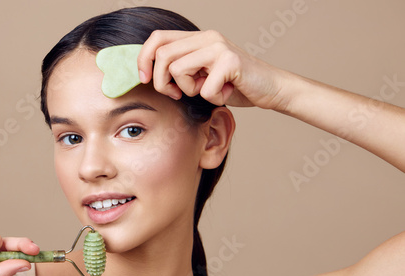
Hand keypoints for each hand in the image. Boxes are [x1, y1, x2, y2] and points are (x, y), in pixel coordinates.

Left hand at [138, 30, 294, 110]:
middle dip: (162, 82)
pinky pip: (204, 89)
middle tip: (178, 94)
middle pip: (162, 55)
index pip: (157, 38)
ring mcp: (218, 47)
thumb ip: (181, 70)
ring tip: (208, 91)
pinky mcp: (230, 61)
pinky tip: (227, 93)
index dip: (144, 59)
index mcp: (197, 38)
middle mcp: (207, 37)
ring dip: (189, 90)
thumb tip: (148, 76)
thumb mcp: (202, 76)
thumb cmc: (235, 85)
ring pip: (178, 69)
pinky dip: (213, 99)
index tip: (145, 79)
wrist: (271, 88)